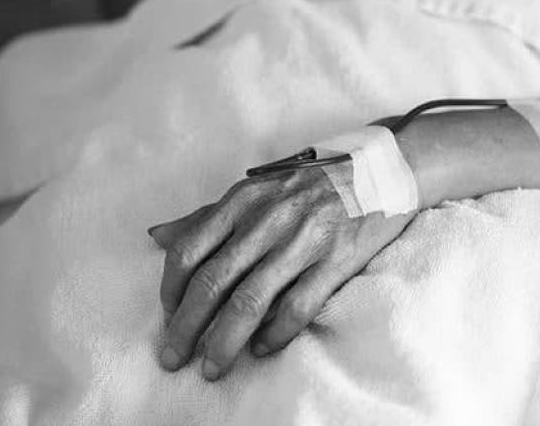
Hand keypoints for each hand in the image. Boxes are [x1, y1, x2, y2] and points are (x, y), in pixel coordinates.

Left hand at [148, 162, 412, 379]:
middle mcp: (269, 219)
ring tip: (212, 367)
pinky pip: (298, 306)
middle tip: (174, 357)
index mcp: (244, 200)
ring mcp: (304, 240)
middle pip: (213, 282)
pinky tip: (262, 348)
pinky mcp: (337, 260)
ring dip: (224, 341)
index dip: (171, 291)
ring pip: (250, 301)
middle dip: (186, 327)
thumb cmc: (313, 185)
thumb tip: (157, 236)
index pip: (189, 251)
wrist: (381, 172)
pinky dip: (275, 333)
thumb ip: (208, 216)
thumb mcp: (257, 190)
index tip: (168, 317)